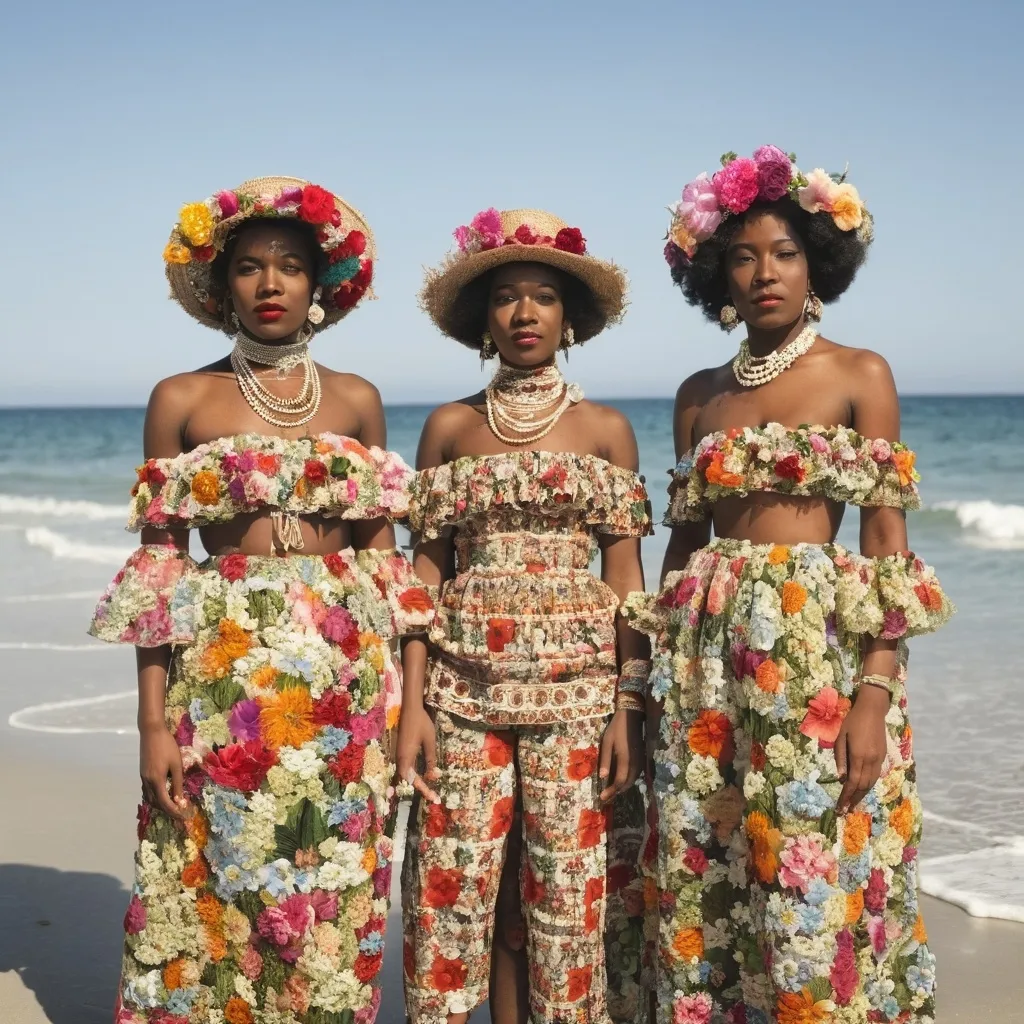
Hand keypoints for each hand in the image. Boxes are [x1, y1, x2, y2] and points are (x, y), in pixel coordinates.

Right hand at [139, 722, 187, 820]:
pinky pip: (147, 790)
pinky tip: (163, 794)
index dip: (173, 811)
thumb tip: (180, 800)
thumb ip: (177, 782)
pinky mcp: (143, 772)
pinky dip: (155, 796)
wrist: (151, 731)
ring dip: (160, 804)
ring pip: (150, 797)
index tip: (182, 816)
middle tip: (178, 813)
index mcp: (156, 780)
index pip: (164, 802)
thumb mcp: (176, 764)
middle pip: (155, 802)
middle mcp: (147, 781)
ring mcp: (143, 777)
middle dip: (166, 810)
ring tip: (172, 806)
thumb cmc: (167, 746)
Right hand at [396, 703, 440, 803]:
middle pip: (408, 779)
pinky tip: (424, 775)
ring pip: (407, 774)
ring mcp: (400, 754)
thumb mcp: (429, 741)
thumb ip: (430, 758)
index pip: (412, 779)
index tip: (433, 797)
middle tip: (434, 796)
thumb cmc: (421, 722)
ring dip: (418, 782)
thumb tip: (433, 775)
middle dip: (421, 788)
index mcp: (406, 757)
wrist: (410, 708)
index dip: (423, 789)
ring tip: (430, 789)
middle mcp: (400, 758)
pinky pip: (407, 767)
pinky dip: (415, 774)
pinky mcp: (402, 751)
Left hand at [599, 709, 642, 803]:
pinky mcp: (641, 759)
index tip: (602, 798)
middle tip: (606, 798)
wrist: (632, 717)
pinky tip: (620, 781)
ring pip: (632, 780)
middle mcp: (635, 764)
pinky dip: (627, 781)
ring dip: (622, 788)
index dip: (611, 791)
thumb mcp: (607, 742)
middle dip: (616, 793)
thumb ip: (605, 760)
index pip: (619, 781)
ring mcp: (640, 762)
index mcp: (625, 760)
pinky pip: (635, 775)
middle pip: (627, 784)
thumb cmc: (617, 728)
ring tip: (611, 792)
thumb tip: (602, 777)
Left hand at [835, 685, 888, 813]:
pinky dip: (868, 785)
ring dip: (862, 795)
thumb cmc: (853, 721)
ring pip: (871, 783)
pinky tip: (861, 789)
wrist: (873, 710)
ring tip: (852, 804)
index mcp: (859, 756)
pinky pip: (875, 776)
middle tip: (845, 810)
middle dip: (854, 800)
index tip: (840, 808)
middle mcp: (871, 760)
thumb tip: (841, 778)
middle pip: (863, 786)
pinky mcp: (883, 757)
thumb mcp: (841, 737)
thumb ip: (841, 758)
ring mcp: (879, 759)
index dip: (846, 797)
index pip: (853, 783)